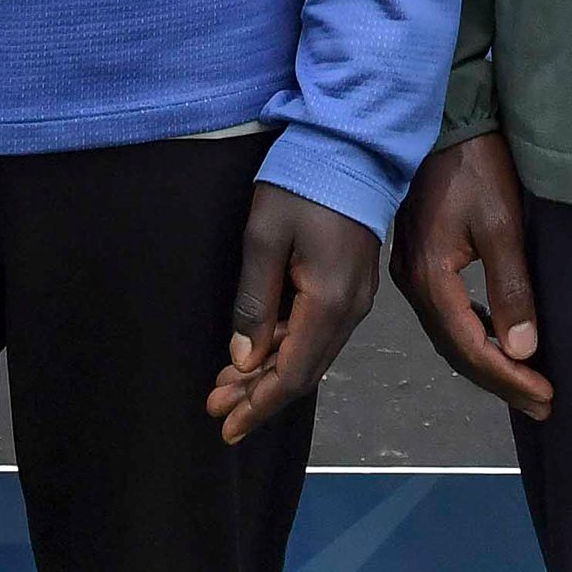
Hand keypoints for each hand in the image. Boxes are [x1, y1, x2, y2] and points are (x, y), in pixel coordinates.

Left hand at [204, 182, 379, 445]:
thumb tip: (244, 360)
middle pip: (303, 372)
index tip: (225, 427)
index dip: (258, 405)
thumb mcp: (264, 237)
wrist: (353, 145)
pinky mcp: (352, 284)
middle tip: (215, 408)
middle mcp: (350, 310)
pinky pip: (318, 333)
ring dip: (270, 374)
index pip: (293, 374)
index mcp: (329, 303)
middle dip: (258, 396)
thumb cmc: (302, 184)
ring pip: (311, 354)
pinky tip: (260, 351)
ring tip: (228, 386)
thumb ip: (255, 302)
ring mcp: (356, 297)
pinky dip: (286, 349)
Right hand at [392, 131, 550, 420]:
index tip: (546, 396)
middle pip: (457, 349)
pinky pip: (447, 314)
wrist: (445, 120)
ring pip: (450, 335)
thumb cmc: (475, 167)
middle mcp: (413, 284)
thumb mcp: (500, 224)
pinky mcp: (419, 260)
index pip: (472, 348)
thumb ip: (510, 288)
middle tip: (542, 402)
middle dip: (501, 379)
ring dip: (488, 361)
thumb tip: (524, 350)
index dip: (509, 379)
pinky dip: (475, 334)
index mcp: (430, 278)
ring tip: (527, 381)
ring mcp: (411, 272)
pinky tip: (499, 338)